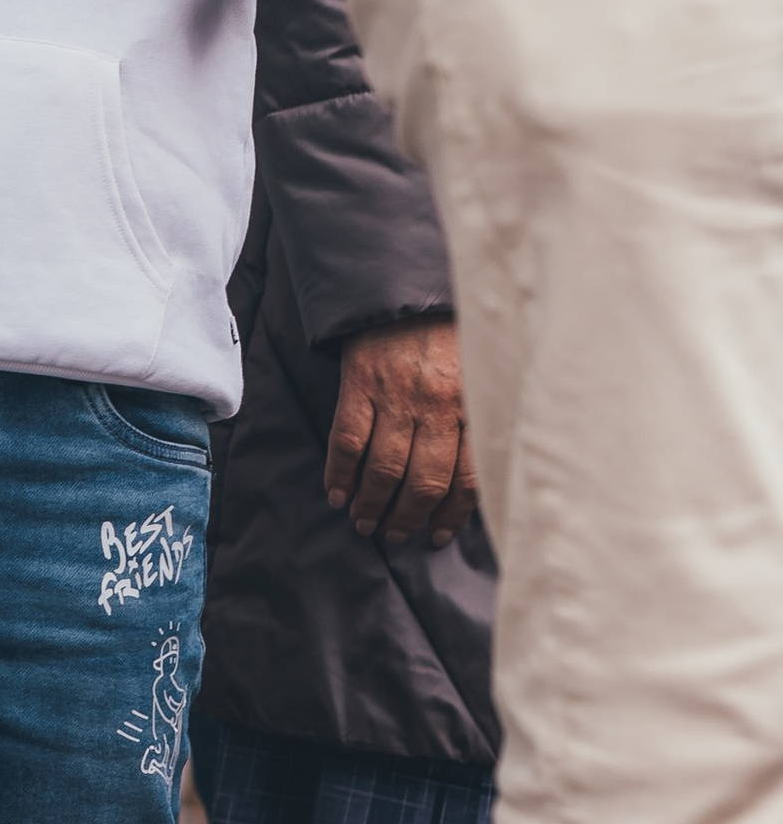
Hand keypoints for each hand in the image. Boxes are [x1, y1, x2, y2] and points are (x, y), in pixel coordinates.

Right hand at [326, 316, 475, 547]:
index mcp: (473, 407)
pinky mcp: (360, 385)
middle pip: (423, 481)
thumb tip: (478, 476)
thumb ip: (483, 419)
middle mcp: (437, 407)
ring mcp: (396, 397)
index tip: (437, 535)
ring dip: (373, 504)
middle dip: (407, 517)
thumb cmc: (453, 334)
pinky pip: (348, 439)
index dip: (451, 515)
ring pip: (385, 468)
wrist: (409, 288)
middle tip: (395, 534)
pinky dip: (340, 472)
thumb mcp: (485, 375)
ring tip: (365, 523)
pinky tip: (337, 493)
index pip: (467, 478)